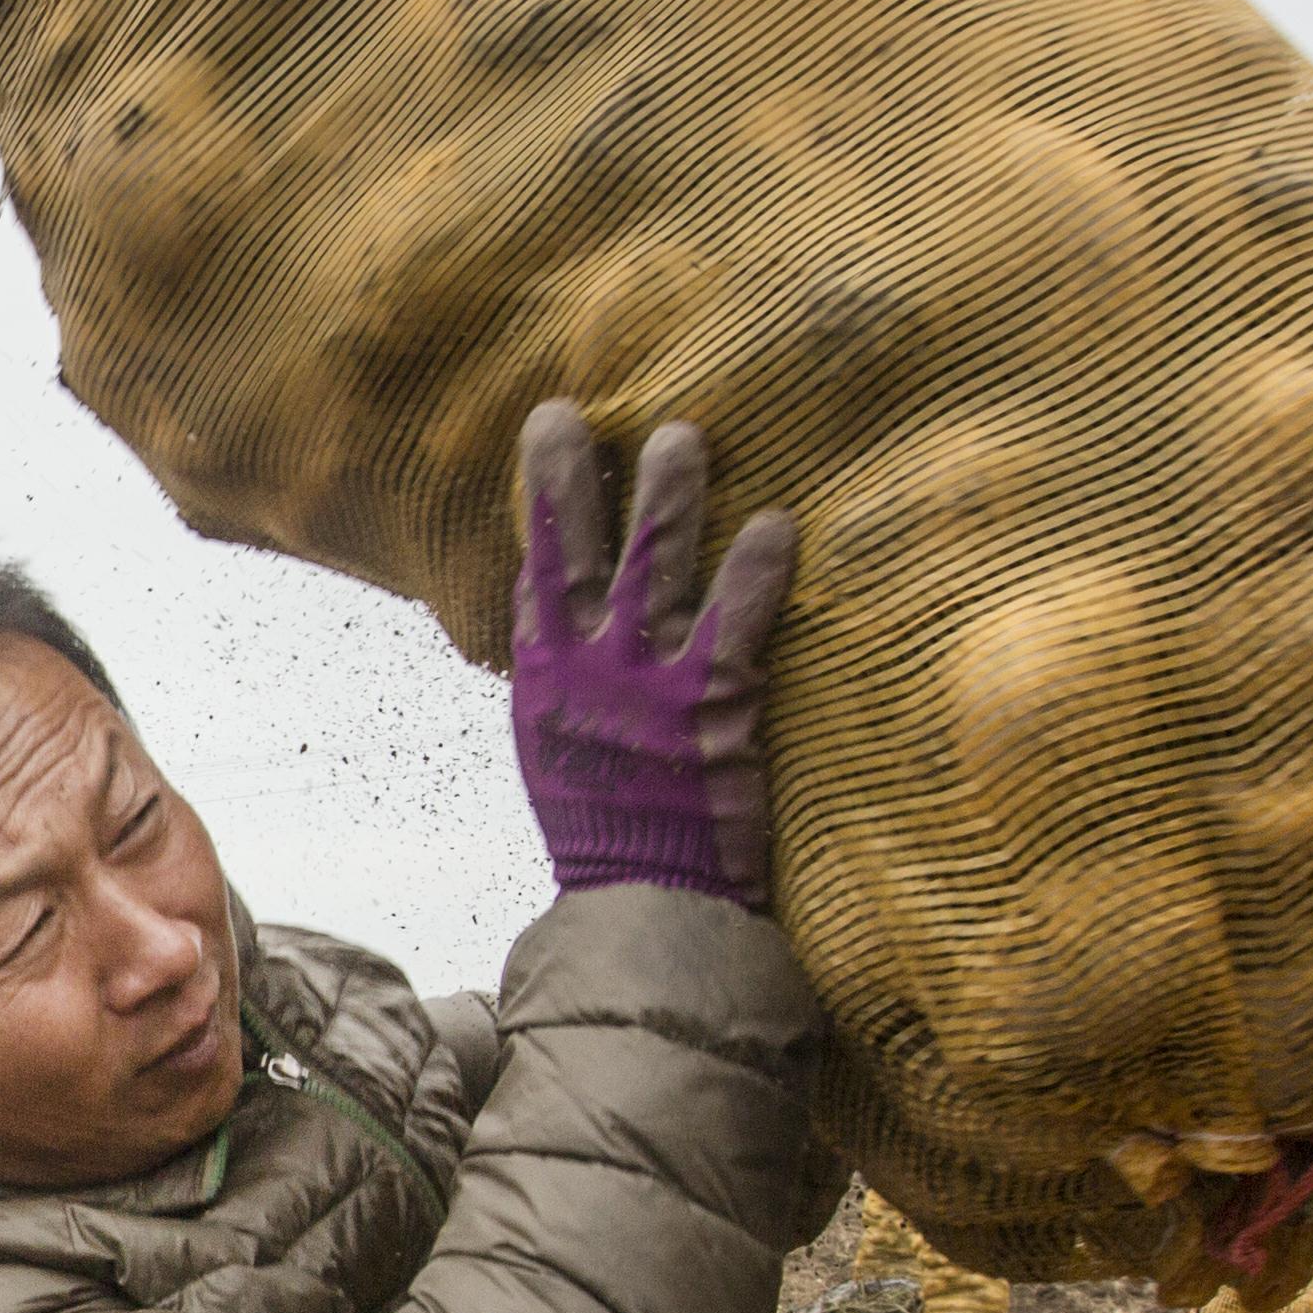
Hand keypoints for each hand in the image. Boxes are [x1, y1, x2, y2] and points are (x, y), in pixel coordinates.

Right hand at [509, 399, 796, 912]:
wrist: (648, 899)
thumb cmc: (610, 822)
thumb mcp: (561, 740)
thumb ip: (571, 668)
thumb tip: (576, 602)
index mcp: (545, 678)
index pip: (538, 569)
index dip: (545, 495)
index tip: (553, 423)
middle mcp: (587, 671)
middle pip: (578, 555)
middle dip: (579, 479)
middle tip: (589, 413)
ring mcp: (647, 686)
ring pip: (654, 571)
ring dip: (668, 501)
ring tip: (683, 436)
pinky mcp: (711, 710)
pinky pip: (737, 624)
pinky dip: (755, 573)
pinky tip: (774, 523)